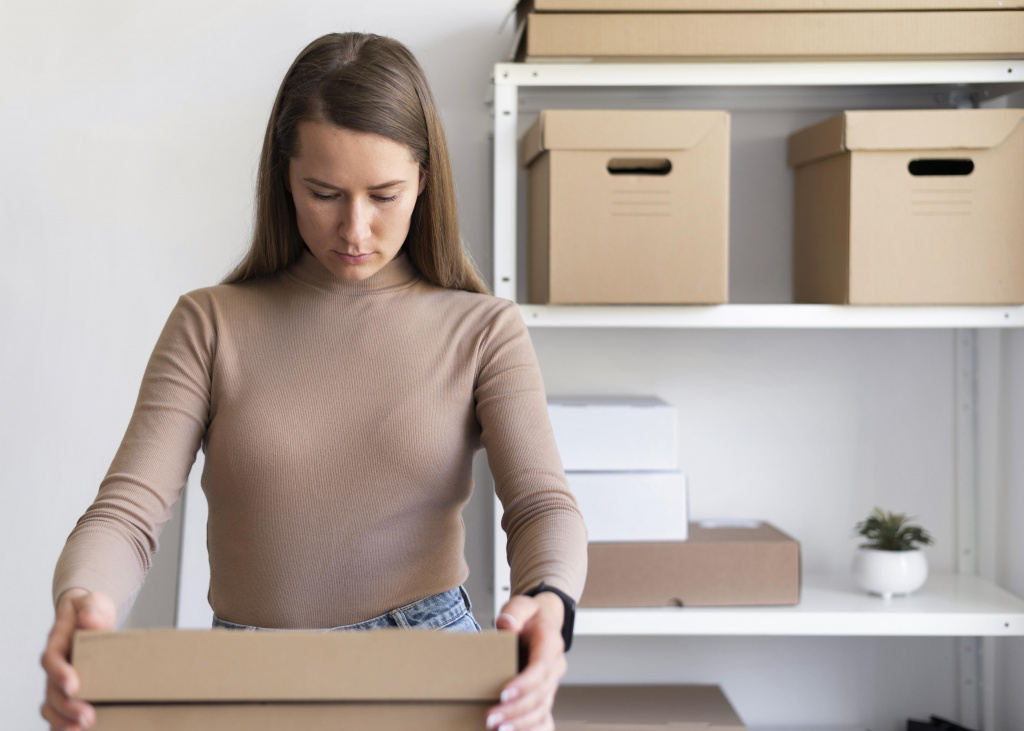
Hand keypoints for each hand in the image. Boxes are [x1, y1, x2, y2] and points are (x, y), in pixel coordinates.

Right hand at [40, 588, 115, 730]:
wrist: (87, 615)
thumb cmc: (90, 611)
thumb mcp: (93, 603)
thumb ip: (92, 608)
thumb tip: (89, 618)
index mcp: (57, 641)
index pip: (51, 659)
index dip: (60, 673)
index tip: (73, 686)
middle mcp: (54, 665)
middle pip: (51, 690)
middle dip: (67, 706)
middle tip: (87, 717)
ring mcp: (58, 680)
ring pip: (51, 705)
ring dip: (64, 720)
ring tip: (82, 729)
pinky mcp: (67, 691)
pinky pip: (58, 712)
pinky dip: (62, 725)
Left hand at [486, 592, 566, 730]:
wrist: (545, 621)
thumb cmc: (531, 616)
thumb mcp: (522, 605)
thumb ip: (515, 612)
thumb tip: (507, 624)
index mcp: (550, 645)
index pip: (541, 669)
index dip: (524, 684)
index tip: (503, 694)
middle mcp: (555, 667)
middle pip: (540, 695)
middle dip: (516, 710)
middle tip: (491, 719)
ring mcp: (552, 684)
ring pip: (542, 710)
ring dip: (521, 724)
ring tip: (498, 730)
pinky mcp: (545, 695)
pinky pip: (544, 718)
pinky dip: (533, 730)